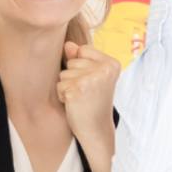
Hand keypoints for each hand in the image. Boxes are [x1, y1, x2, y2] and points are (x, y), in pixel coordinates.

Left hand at [57, 42, 119, 171]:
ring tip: (81, 97)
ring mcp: (91, 79)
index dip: (81, 65)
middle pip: (72, 61)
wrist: (96, 127)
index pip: (83, 49)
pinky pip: (59, 85)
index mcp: (112, 63)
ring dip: (67, 86)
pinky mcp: (77, 90)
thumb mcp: (92, 76)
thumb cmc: (94, 100)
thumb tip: (68, 44)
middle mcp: (104, 69)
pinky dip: (63, 95)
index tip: (92, 81)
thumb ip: (81, 58)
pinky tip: (75, 103)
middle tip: (86, 92)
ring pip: (64, 73)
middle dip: (73, 76)